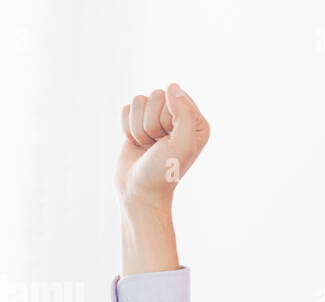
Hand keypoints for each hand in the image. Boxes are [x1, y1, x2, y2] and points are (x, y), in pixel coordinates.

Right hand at [114, 83, 209, 212]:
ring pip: (139, 101)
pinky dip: (127, 128)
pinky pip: (127, 109)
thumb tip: (172, 86)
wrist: (139, 191)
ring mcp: (158, 120)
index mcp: (197, 122)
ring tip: (148, 147)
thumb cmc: (164, 172)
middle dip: (151, 123)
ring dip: (139, 127)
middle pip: (156, 96)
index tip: (170, 140)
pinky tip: (137, 144)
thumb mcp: (182, 144)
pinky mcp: (139, 123)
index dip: (167, 118)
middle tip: (157, 146)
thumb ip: (184, 113)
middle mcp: (179, 119)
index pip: (176, 96)